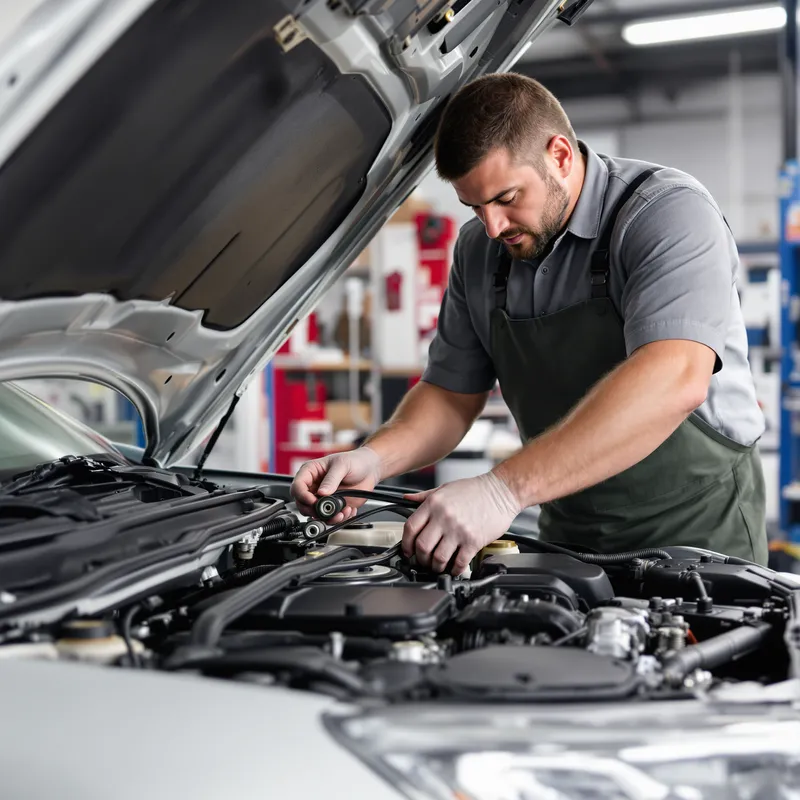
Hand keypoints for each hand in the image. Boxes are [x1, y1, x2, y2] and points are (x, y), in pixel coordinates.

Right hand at [290, 446, 383, 523]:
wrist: (370, 469)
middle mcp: (314, 486)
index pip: (297, 486)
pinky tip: (349, 510)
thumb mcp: (342, 465)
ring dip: (328, 517)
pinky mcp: (334, 507)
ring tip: (342, 512)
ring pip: (315, 514)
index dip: (303, 496)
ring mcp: (323, 498)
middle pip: (302, 504)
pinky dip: (339, 518)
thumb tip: (322, 493)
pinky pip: (330, 518)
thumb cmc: (355, 461)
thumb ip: (332, 479)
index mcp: (311, 472)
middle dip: (314, 510)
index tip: (314, 502)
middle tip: (327, 510)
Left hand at [402, 471, 522, 574]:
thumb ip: (424, 496)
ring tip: (437, 566)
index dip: (405, 544)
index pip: (410, 528)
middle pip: (422, 546)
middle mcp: (444, 517)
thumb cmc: (474, 490)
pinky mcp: (473, 541)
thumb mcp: (445, 488)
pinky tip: (454, 568)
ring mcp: (458, 530)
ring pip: (438, 558)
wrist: (501, 491)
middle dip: (420, 558)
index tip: (408, 550)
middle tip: (423, 561)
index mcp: (434, 504)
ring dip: (435, 567)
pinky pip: (459, 562)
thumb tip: (407, 499)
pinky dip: (454, 570)